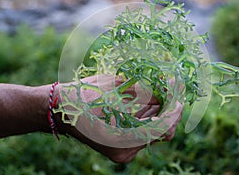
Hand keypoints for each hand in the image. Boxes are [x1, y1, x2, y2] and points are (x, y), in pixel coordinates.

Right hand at [56, 74, 182, 162]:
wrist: (59, 109)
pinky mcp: (120, 147)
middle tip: (170, 87)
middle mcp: (125, 151)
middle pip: (160, 132)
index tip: (179, 91)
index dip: (174, 109)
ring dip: (158, 112)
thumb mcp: (117, 88)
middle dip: (168, 108)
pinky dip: (147, 118)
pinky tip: (144, 102)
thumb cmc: (84, 96)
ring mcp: (123, 152)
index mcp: (123, 138)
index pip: (162, 127)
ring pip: (152, 132)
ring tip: (157, 91)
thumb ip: (147, 90)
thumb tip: (171, 84)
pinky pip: (142, 133)